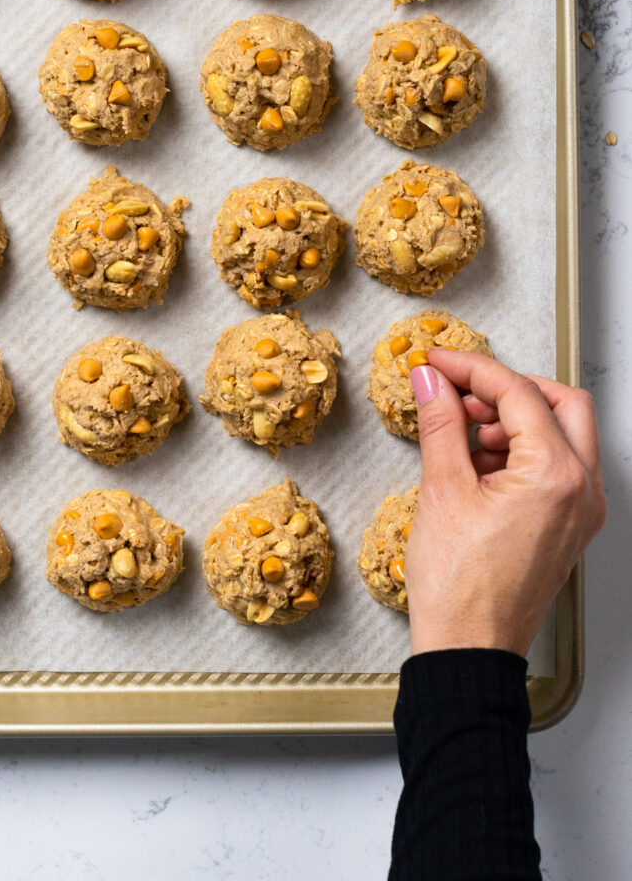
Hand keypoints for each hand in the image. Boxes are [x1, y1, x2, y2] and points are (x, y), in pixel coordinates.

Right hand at [405, 350, 605, 657]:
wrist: (468, 650)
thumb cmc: (458, 588)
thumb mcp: (441, 491)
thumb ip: (440, 424)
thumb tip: (431, 382)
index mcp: (555, 475)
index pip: (518, 393)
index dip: (471, 369)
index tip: (438, 363)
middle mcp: (583, 489)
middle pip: (561, 403)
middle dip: (509, 390)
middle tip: (460, 393)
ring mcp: (582, 510)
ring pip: (565, 433)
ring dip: (517, 420)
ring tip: (464, 434)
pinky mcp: (571, 526)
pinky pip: (559, 468)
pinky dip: (524, 452)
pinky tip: (479, 465)